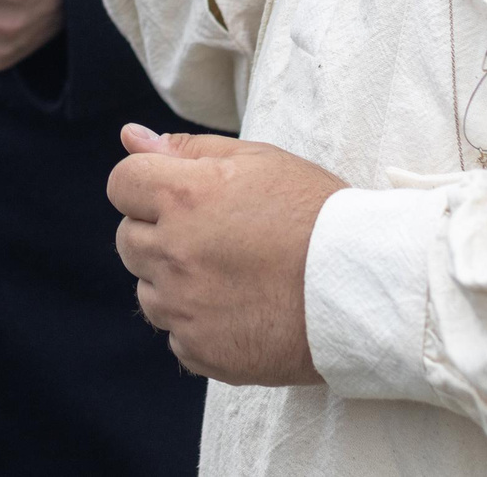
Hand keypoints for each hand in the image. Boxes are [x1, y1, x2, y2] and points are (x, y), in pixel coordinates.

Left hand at [109, 127, 345, 386]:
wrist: (365, 288)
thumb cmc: (316, 216)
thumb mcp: (258, 162)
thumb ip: (187, 149)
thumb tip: (130, 136)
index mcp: (183, 197)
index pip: (121, 184)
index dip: (148, 186)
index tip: (182, 197)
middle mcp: (174, 252)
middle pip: (128, 239)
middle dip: (160, 233)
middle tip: (217, 237)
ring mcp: (185, 307)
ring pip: (148, 291)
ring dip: (175, 282)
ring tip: (233, 276)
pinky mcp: (202, 350)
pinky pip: (177, 335)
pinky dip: (199, 325)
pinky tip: (241, 310)